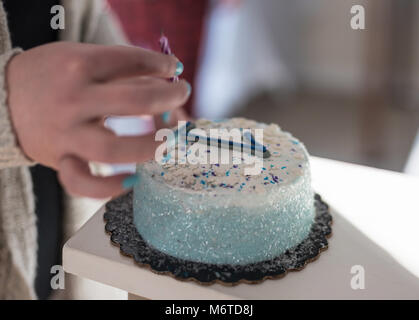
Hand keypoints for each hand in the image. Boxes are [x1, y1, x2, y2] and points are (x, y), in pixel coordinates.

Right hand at [7, 42, 189, 197]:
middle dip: (168, 98)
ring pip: (113, 148)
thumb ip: (123, 68)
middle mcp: (73, 100)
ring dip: (151, 147)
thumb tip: (168, 77)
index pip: (132, 61)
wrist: (5, 96)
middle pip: (133, 102)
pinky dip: (110, 187)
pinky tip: (133, 180)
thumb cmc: (53, 75)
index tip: (175, 68)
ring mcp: (66, 134)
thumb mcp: (82, 58)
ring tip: (171, 142)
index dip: (161, 64)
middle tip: (182, 93)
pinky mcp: (60, 159)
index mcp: (80, 66)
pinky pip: (83, 182)